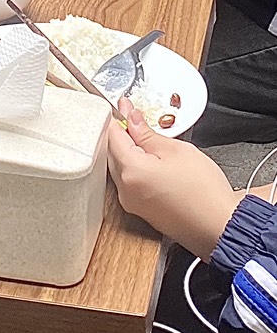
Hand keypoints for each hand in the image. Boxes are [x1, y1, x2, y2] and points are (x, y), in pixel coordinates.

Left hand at [107, 99, 240, 260]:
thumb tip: (132, 119)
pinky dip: (134, 169)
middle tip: (135, 119)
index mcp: (131, 170)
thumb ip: (147, 133)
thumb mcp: (177, 150)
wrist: (221, 226)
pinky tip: (149, 163)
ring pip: (119, 167)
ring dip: (127, 152)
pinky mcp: (139, 210)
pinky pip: (128, 182)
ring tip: (146, 141)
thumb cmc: (205, 192)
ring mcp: (130, 202)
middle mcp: (124, 189)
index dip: (119, 117)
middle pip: (112, 152)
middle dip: (121, 134)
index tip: (124, 106)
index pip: (113, 136)